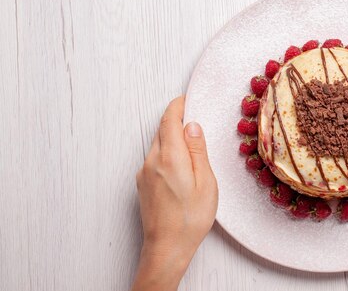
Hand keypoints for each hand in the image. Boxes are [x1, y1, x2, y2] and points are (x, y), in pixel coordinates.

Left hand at [132, 97, 217, 290]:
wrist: (166, 248)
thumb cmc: (190, 219)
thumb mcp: (205, 182)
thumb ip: (198, 151)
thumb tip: (192, 126)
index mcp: (170, 157)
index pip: (169, 120)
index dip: (177, 106)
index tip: (185, 100)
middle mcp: (152, 161)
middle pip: (161, 131)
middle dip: (176, 122)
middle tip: (194, 122)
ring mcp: (144, 173)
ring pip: (157, 145)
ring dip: (171, 139)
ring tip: (192, 149)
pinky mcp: (142, 184)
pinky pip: (154, 159)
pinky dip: (167, 154)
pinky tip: (181, 168)